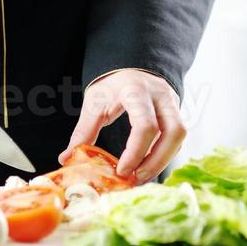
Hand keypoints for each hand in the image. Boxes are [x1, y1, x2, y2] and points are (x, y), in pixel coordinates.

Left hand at [58, 70, 185, 183]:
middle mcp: (160, 95)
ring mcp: (172, 102)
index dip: (136, 153)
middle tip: (136, 178)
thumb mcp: (94, 104)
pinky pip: (176, 138)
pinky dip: (164, 155)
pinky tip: (147, 165)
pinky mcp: (176, 111)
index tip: (122, 172)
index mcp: (136, 90)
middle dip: (157, 161)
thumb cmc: (111, 86)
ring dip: (162, 161)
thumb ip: (83, 132)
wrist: (128, 67)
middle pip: (174, 131)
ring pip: (180, 136)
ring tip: (141, 176)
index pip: (145, 125)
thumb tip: (66, 159)